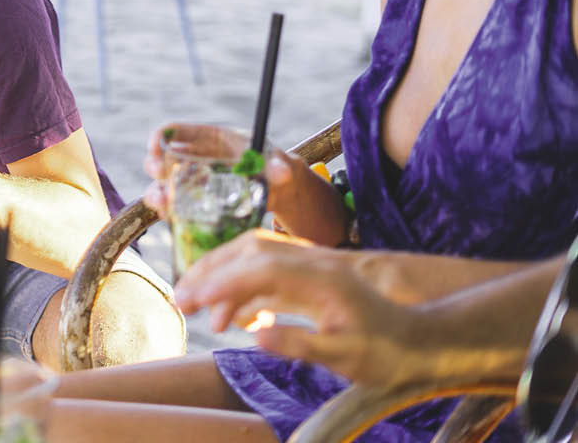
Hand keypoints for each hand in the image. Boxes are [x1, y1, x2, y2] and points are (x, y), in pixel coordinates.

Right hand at [142, 122, 314, 222]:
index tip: (155, 146)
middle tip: (159, 174)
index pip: (176, 131)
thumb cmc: (271, 166)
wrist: (276, 190)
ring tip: (162, 203)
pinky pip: (174, 206)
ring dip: (158, 193)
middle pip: (162, 158)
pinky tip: (171, 218)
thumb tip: (282, 172)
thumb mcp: (274, 163)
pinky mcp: (194, 203)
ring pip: (163, 185)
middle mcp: (193, 159)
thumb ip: (277, 167)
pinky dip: (169, 212)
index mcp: (208, 139)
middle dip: (154, 166)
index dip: (161, 136)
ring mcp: (191, 182)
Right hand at [173, 230, 420, 385]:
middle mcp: (313, 264)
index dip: (222, 282)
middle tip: (182, 298)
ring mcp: (311, 270)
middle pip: (250, 252)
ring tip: (198, 305)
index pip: (259, 268)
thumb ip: (300, 343)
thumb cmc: (390, 353)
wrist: (425, 343)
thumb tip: (255, 334)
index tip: (194, 300)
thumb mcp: (347, 357)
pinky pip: (267, 276)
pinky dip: (243, 290)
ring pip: (255, 259)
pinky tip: (233, 317)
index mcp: (321, 278)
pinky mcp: (311, 282)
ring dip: (223, 275)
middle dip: (211, 271)